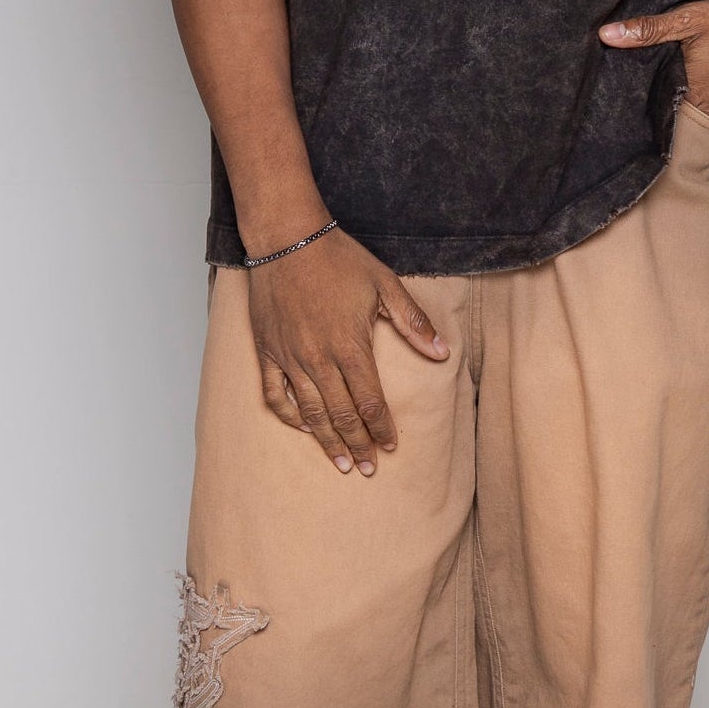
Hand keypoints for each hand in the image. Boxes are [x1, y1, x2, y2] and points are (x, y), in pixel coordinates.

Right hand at [248, 228, 447, 475]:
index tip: (392, 446)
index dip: (383, 429)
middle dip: (358, 445)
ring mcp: (290, 357)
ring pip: (309, 412)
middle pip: (342, 415)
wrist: (287, 238)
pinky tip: (303, 428)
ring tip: (340, 463)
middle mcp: (319, 358)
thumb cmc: (338, 258)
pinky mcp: (268, 351)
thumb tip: (441, 353)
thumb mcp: (385, 284)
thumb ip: (413, 322)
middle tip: (368, 469)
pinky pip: (275, 395)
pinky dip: (289, 416)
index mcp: (350, 345)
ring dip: (327, 440)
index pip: (370, 402)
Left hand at [597, 0, 708, 127]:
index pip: (659, 112)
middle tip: (650, 99)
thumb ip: (651, 29)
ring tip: (685, 87)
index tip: (627, 110)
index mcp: (693, 94)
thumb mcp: (693, 18)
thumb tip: (607, 35)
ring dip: (697, 102)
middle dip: (669, 107)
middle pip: (683, 115)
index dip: (644, 110)